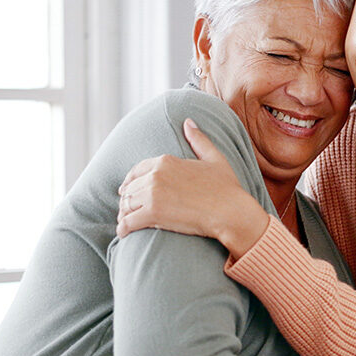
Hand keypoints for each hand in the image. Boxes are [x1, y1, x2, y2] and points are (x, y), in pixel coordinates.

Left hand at [117, 118, 269, 256]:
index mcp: (165, 161)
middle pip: (130, 188)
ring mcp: (152, 194)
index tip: (127, 190)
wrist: (231, 211)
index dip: (130, 182)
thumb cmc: (227, 187)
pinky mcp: (152, 213)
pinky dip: (123, 228)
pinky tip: (125, 233)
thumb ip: (199, 140)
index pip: (136, 170)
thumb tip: (188, 122)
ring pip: (126, 205)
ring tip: (125, 223)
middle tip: (127, 210)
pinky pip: (128, 221)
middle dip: (127, 199)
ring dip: (123, 215)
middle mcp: (155, 175)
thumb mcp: (214, 158)